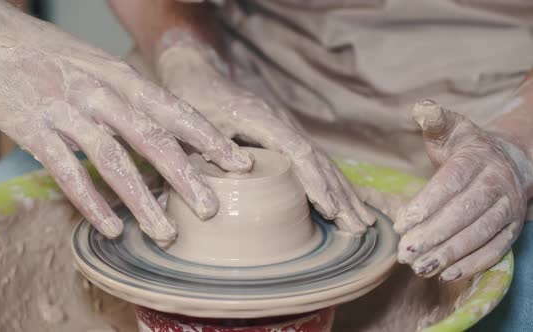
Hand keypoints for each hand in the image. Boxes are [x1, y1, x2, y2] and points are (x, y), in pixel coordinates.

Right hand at [0, 9, 251, 240]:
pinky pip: (67, 172)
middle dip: (185, 175)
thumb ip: (138, 99)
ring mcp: (68, 111)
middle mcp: (102, 93)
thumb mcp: (107, 68)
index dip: (209, 138)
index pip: (175, 110)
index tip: (240, 164)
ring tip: (165, 233)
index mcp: (124, 78)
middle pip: (152, 137)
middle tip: (211, 210)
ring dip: (142, 200)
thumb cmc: (61, 59)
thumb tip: (177, 132)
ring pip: (113, 160)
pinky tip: (112, 228)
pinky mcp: (35, 130)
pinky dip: (92, 202)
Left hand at [150, 30, 374, 232]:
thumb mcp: (193, 124)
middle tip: (358, 226)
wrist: (198, 75)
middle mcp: (279, 121)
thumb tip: (239, 176)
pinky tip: (345, 203)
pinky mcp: (284, 136)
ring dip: (343, 192)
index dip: (313, 180)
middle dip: (339, 194)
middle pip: (318, 159)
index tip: (329, 208)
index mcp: (259, 116)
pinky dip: (332, 184)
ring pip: (322, 162)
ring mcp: (285, 128)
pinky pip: (314, 162)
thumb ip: (211, 148)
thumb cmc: (192, 101)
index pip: (295, 151)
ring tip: (362, 222)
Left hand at [396, 100, 531, 280]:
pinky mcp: (512, 228)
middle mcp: (497, 183)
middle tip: (404, 252)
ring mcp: (508, 208)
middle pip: (465, 213)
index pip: (451, 184)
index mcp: (478, 158)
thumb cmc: (468, 147)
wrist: (511, 160)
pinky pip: (496, 250)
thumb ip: (435, 120)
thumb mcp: (452, 129)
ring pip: (480, 234)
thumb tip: (421, 108)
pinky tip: (447, 273)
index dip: (426, 205)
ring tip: (420, 267)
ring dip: (450, 254)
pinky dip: (473, 264)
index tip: (400, 223)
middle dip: (434, 235)